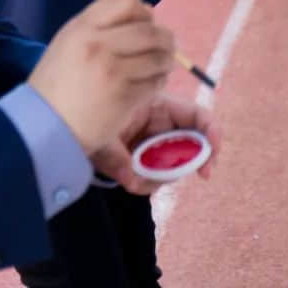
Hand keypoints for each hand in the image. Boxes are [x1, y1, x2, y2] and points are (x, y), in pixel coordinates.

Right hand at [28, 0, 174, 160]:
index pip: (127, 2)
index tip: (146, 24)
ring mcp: (113, 72)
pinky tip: (151, 85)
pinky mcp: (124, 97)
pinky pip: (155, 83)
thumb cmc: (56, 85)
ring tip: (161, 67)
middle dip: (165, 39)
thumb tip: (144, 17)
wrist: (44, 127)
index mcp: (82, 28)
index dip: (143, 13)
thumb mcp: (68, 44)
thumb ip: (100, 28)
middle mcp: (99, 45)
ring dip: (165, 61)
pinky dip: (159, 82)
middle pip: (150, 31)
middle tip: (167, 47)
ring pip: (158, 57)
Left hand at [92, 93, 221, 193]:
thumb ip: (115, 157)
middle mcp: (163, 123)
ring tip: (138, 180)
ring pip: (177, 162)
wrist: (73, 128)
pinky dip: (149, 181)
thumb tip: (131, 181)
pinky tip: (132, 180)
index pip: (196, 115)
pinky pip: (160, 174)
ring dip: (165, 175)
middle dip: (200, 158)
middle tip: (204, 175)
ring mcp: (158, 142)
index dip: (212, 131)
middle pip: (196, 140)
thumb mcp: (99, 135)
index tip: (213, 153)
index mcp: (158, 106)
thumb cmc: (88, 118)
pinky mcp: (149, 158)